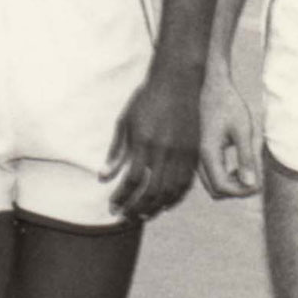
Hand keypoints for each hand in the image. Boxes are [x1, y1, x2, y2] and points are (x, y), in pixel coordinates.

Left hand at [107, 63, 201, 220]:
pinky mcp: (194, 152)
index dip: (121, 198)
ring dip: (156, 207)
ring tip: (143, 215)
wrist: (178, 80)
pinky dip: (175, 197)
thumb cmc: (147, 99)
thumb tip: (103, 177)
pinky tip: (165, 202)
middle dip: (136, 208)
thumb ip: (116, 151)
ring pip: (171, 191)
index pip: (131, 181)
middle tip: (126, 217)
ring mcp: (182, 152)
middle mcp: (165, 150)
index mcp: (145, 142)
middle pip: (151, 191)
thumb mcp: (125, 121)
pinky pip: (185, 183)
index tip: (112, 206)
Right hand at [197, 65, 261, 198]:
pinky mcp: (202, 151)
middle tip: (255, 177)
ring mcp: (199, 155)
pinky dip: (226, 175)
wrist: (213, 86)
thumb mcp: (243, 130)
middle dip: (237, 190)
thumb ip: (247, 158)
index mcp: (208, 153)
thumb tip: (251, 185)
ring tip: (249, 169)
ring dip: (232, 183)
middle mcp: (199, 157)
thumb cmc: (229, 104)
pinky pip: (212, 173)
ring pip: (213, 184)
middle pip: (216, 190)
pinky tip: (240, 162)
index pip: (222, 187)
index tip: (258, 182)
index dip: (242, 191)